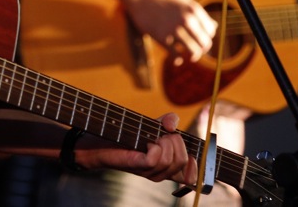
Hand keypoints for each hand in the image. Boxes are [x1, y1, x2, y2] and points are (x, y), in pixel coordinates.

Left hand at [75, 113, 197, 183]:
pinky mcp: (139, 166)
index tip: (191, 151)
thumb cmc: (127, 133)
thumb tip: (172, 125)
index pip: (191, 176)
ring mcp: (150, 172)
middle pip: (183, 160)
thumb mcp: (153, 124)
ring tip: (150, 137)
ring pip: (170, 159)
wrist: (101, 140)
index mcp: (168, 166)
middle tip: (160, 135)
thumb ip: (168, 122)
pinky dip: (154, 145)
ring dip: (162, 141)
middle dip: (176, 141)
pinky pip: (157, 158)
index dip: (196, 164)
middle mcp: (161, 173)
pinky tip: (145, 142)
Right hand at [128, 0, 217, 62]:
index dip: (207, 36)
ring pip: (194, 51)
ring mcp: (175, 29)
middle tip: (197, 49)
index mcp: (194, 9)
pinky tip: (177, 58)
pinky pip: (176, 56)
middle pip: (205, 43)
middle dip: (203, 49)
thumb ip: (199, 14)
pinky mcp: (162, 38)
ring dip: (193, 56)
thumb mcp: (184, 1)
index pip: (211, 31)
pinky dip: (178, 60)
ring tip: (189, 55)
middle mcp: (187, 19)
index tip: (200, 38)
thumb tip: (214, 27)